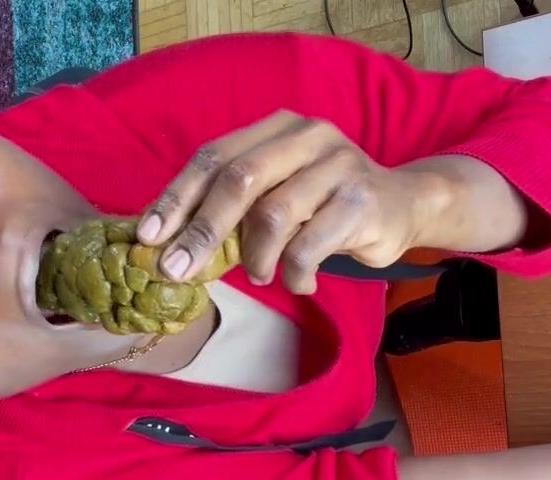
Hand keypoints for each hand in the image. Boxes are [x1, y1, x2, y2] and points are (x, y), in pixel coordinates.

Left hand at [136, 110, 452, 293]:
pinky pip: (309, 246)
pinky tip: (300, 282)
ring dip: (256, 259)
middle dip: (201, 231)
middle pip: (238, 179)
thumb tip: (168, 245)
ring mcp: (338, 165)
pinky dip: (295, 274)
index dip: (176, 197)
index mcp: (276, 126)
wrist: (404, 206)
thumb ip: (233, 207)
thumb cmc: (324, 205)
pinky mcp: (362, 201)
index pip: (213, 156)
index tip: (147, 236)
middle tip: (177, 271)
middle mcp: (307, 135)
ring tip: (261, 277)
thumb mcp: (276, 194)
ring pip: (273, 215)